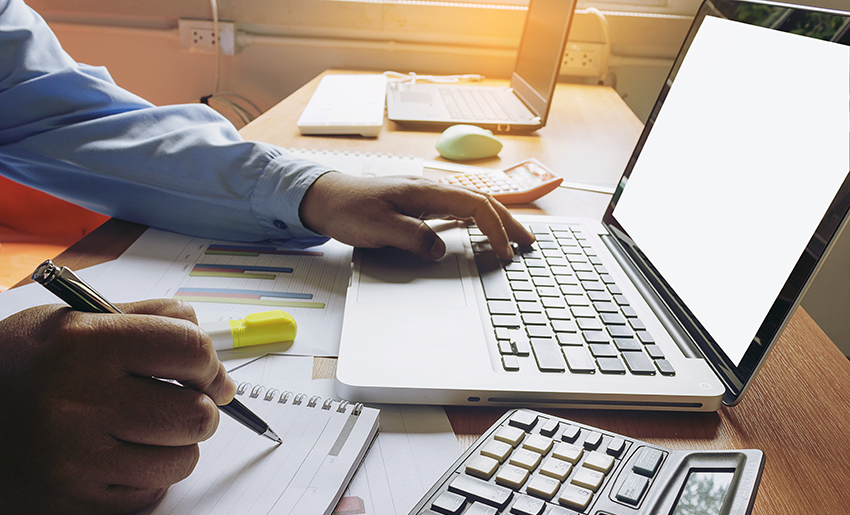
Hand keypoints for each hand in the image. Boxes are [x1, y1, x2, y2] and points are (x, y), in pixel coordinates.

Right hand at [0, 300, 235, 514]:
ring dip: (175, 445)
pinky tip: (116, 455)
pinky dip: (145, 475)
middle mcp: (78, 402)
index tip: (211, 374)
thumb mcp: (74, 319)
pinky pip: (149, 493)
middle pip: (195, 414)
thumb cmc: (23, 364)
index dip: (210, 363)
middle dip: (200, 407)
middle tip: (183, 402)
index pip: (188, 349)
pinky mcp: (72, 501)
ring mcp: (75, 459)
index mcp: (83, 345)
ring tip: (143, 430)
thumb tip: (209, 349)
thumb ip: (147, 318)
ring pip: (181, 460)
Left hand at [299, 173, 534, 259]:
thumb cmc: (348, 209)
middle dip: (509, 223)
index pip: (475, 206)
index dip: (495, 229)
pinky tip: (482, 231)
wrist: (325, 198)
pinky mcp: (420, 205)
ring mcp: (427, 196)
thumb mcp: (378, 228)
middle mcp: (431, 190)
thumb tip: (440, 250)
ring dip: (497, 221)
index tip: (505, 253)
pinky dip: (478, 221)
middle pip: (482, 202)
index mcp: (426, 191)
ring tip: (515, 239)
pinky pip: (458, 211)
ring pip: (473, 205)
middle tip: (529, 244)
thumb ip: (412, 237)